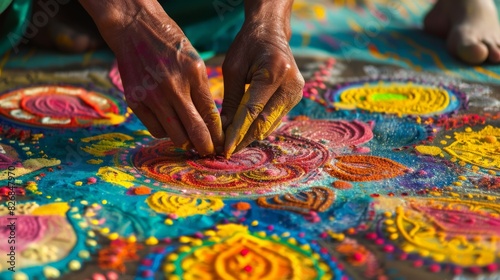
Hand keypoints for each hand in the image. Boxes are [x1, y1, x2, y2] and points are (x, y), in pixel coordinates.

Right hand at [80, 0, 223, 155]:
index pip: (211, 116)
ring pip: (175, 136)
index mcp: (193, 75)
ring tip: (189, 137)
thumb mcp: (194, 62)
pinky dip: (165, 132)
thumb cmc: (170, 45)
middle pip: (195, 132)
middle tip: (208, 150)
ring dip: (185, 141)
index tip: (221, 143)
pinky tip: (170, 123)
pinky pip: (155, 130)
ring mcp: (152, 96)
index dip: (218, 135)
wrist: (134, 28)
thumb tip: (210, 122)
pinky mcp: (136, 101)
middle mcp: (173, 87)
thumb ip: (202, 91)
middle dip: (205, 146)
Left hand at [221, 18, 303, 156]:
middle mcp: (291, 84)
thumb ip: (231, 98)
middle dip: (244, 138)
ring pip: (271, 123)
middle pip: (265, 121)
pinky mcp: (296, 96)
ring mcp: (297, 91)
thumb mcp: (233, 68)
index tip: (225, 148)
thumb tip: (225, 128)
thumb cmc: (248, 45)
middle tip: (227, 152)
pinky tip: (245, 135)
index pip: (253, 110)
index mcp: (274, 72)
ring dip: (252, 136)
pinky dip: (260, 128)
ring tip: (233, 147)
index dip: (238, 132)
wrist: (271, 31)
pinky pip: (275, 118)